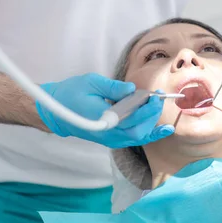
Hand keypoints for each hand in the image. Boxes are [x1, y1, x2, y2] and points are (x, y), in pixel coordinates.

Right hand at [36, 73, 173, 147]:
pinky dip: (150, 133)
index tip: (154, 96)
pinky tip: (163, 128)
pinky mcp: (111, 139)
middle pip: (138, 130)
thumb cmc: (72, 93)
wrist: (57, 112)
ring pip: (138, 136)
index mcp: (101, 119)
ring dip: (151, 122)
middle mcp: (107, 133)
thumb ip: (113, 87)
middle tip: (158, 98)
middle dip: (152, 114)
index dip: (146, 108)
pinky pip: (134, 139)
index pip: (130, 118)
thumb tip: (133, 89)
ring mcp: (109, 139)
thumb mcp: (91, 83)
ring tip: (157, 104)